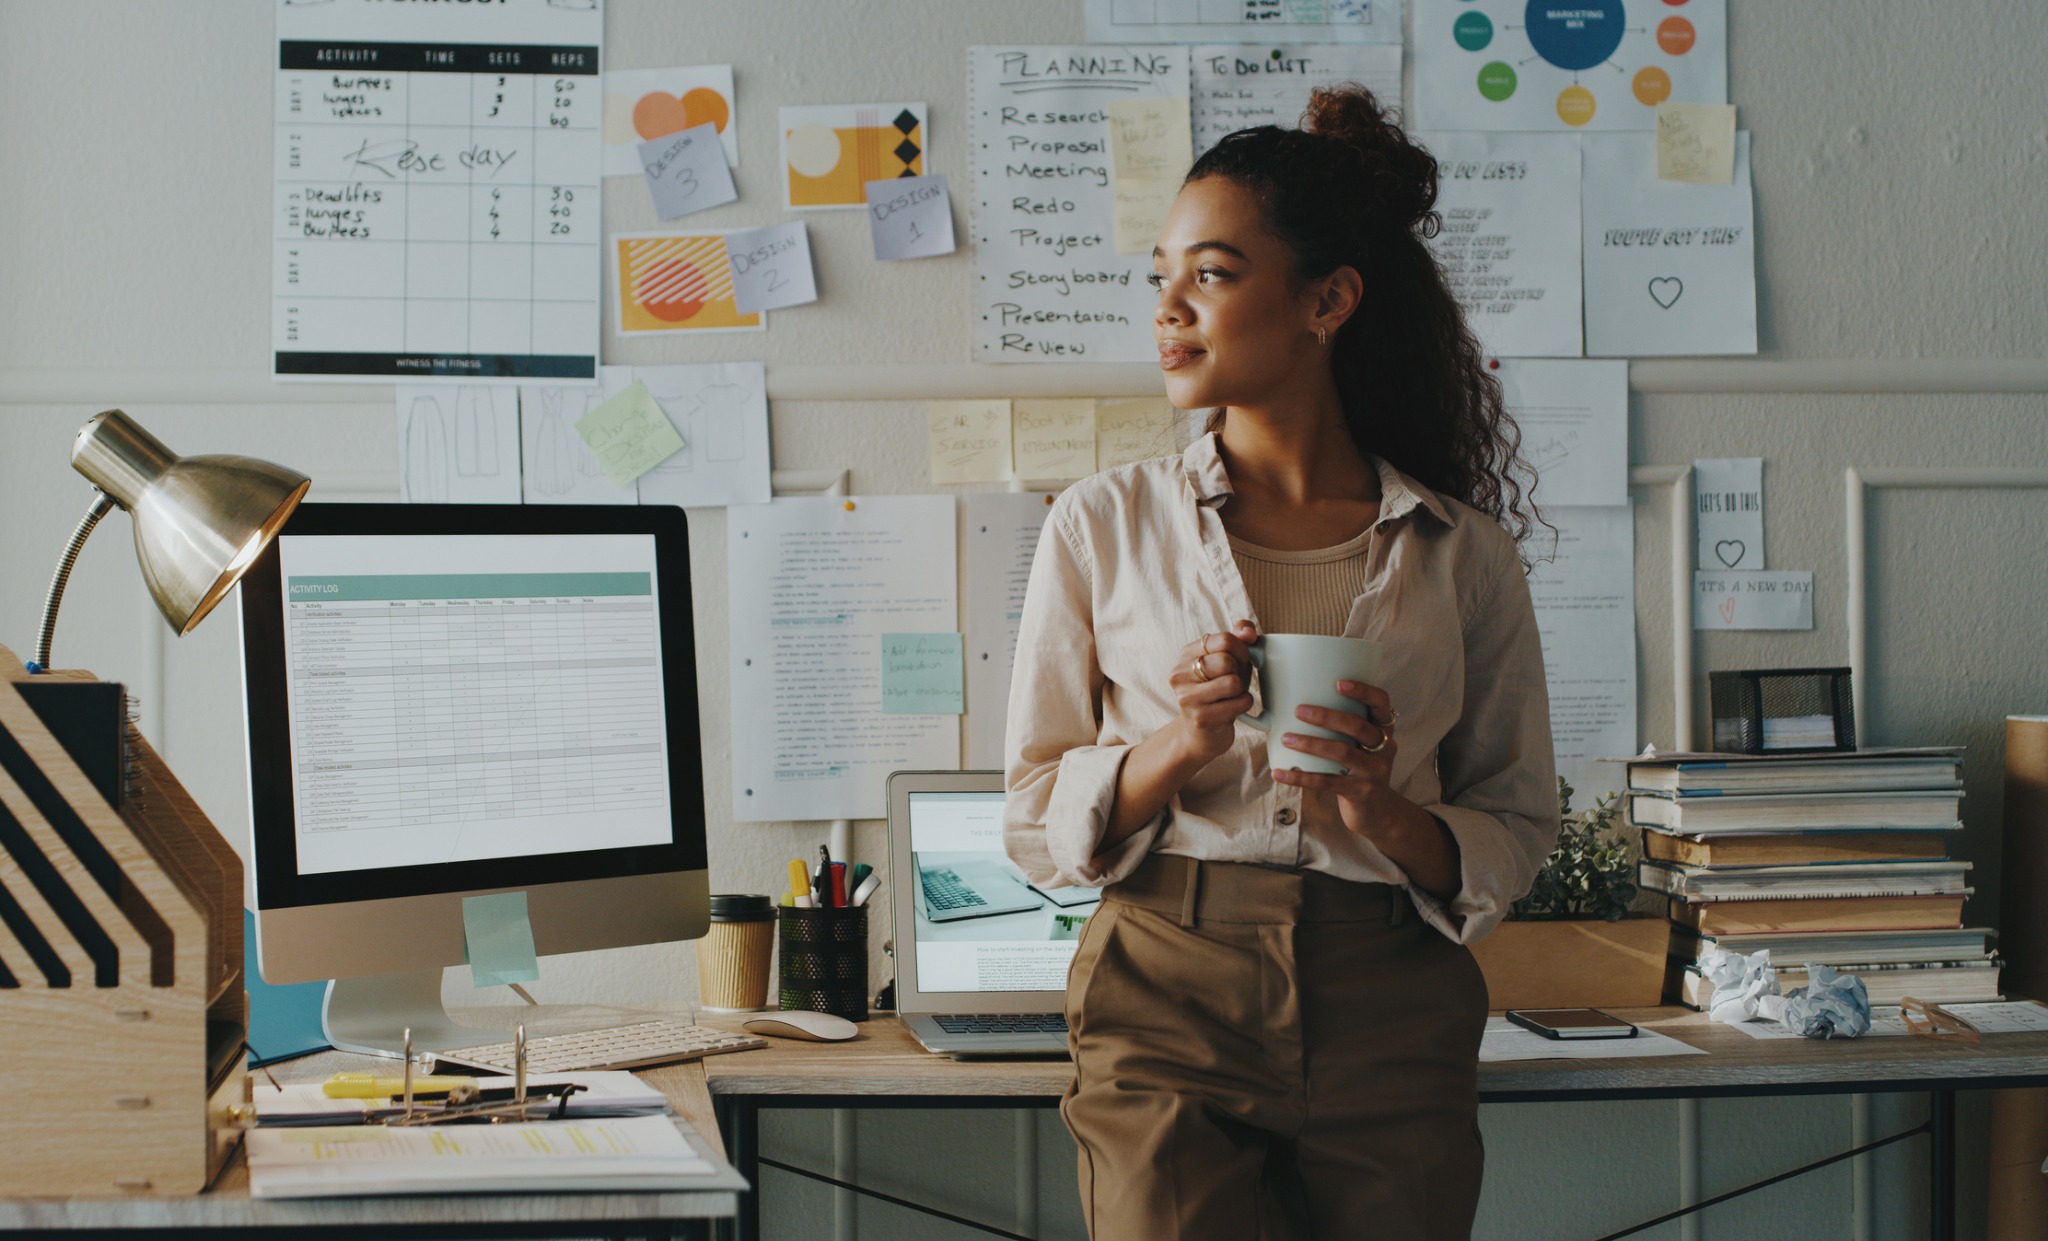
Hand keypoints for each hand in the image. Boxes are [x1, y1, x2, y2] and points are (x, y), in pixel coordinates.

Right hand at [1166, 620, 1257, 766]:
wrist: (1203, 733)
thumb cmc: (1220, 692)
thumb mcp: (1230, 661)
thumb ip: (1240, 638)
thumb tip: (1248, 631)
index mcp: (1186, 654)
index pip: (1224, 639)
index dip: (1241, 650)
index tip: (1239, 660)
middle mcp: (1180, 673)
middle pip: (1226, 660)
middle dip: (1239, 672)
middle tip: (1234, 682)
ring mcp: (1186, 697)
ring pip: (1232, 682)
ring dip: (1241, 690)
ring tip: (1232, 696)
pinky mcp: (1200, 718)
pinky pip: (1239, 703)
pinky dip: (1244, 705)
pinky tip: (1233, 709)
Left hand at [1273, 680, 1399, 832]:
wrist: (1377, 812)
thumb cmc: (1358, 769)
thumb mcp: (1359, 745)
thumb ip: (1342, 726)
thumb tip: (1293, 702)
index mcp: (1383, 729)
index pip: (1381, 702)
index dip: (1363, 691)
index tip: (1338, 683)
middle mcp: (1384, 748)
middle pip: (1358, 726)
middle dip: (1326, 716)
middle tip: (1298, 710)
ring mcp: (1375, 771)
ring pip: (1342, 752)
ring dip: (1310, 743)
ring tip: (1286, 738)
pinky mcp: (1361, 792)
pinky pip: (1327, 782)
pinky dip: (1300, 777)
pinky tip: (1279, 773)